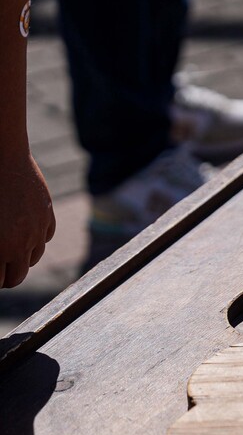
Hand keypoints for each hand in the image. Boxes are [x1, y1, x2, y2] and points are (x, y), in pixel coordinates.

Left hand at [0, 152, 54, 287]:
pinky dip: (35, 240)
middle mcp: (22, 242)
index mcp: (1, 247)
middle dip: (6, 277)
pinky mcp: (46, 214)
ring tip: (9, 252)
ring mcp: (37, 228)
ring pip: (34, 257)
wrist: (1, 155)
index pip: (0, 280)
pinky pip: (44, 237)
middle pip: (18, 276)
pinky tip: (23, 234)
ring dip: (21, 259)